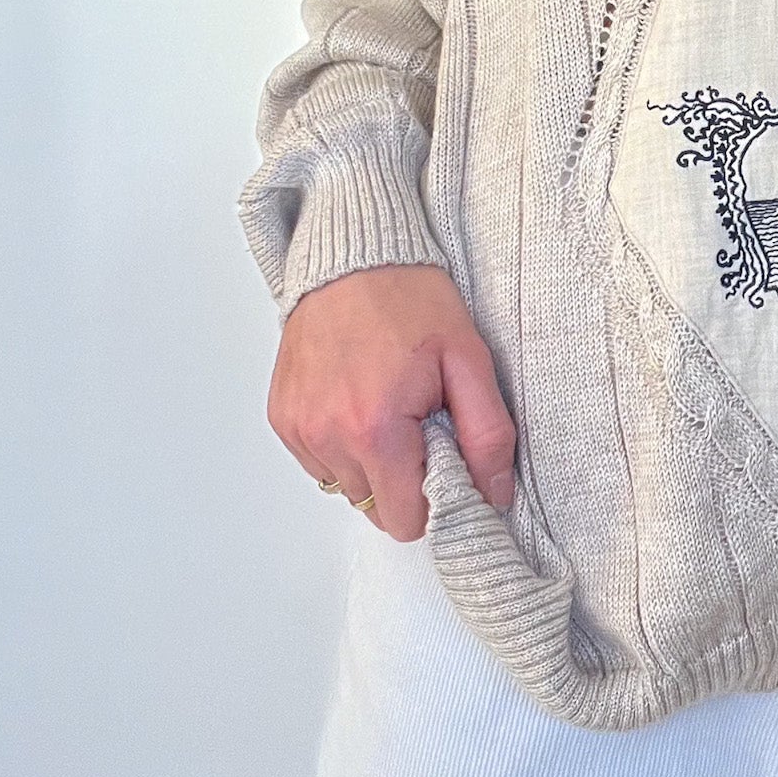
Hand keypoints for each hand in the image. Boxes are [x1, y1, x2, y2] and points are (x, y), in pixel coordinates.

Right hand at [267, 264, 515, 539]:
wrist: (355, 254)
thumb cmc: (410, 298)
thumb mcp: (469, 360)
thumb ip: (487, 436)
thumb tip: (495, 496)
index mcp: (376, 430)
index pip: (406, 522)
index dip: (435, 499)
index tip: (448, 459)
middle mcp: (327, 436)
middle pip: (376, 507)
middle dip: (405, 479)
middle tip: (421, 423)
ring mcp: (299, 428)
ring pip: (347, 486)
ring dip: (373, 462)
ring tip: (388, 405)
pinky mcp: (282, 417)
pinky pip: (319, 462)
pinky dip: (343, 444)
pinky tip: (360, 399)